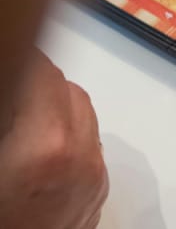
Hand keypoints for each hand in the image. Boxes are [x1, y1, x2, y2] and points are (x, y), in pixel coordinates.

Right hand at [0, 51, 107, 228]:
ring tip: (13, 115)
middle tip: (8, 86)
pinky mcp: (95, 199)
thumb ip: (7, 118)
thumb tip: (10, 91)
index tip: (8, 48)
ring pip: (80, 116)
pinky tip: (27, 148)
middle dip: (30, 83)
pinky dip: (62, 136)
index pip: (41, 74)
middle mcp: (81, 159)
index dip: (18, 60)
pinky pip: (86, 147)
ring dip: (48, 107)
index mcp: (45, 147)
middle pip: (64, 90)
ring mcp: (93, 181)